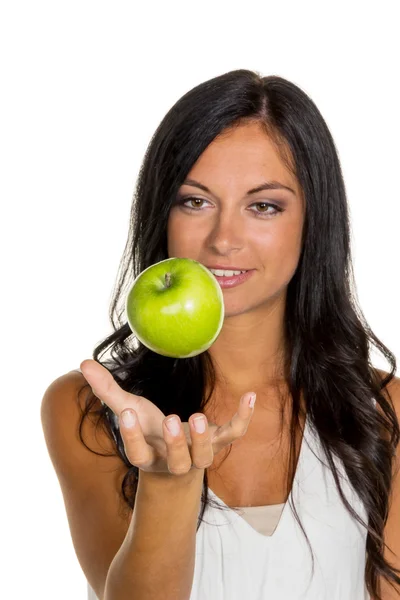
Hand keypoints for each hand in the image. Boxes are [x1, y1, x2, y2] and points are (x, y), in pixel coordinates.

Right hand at [80, 359, 255, 476]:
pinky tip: (250, 394)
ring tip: (200, 415)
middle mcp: (174, 462)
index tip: (126, 412)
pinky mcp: (219, 443)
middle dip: (175, 443)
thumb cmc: (149, 432)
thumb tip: (83, 362)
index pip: (137, 452)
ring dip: (205, 438)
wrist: (175, 458)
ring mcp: (199, 455)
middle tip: (171, 418)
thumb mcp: (130, 411)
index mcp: (148, 456)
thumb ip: (108, 391)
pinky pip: (234, 433)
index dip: (131, 436)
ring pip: (205, 457)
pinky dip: (243, 416)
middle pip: (177, 462)